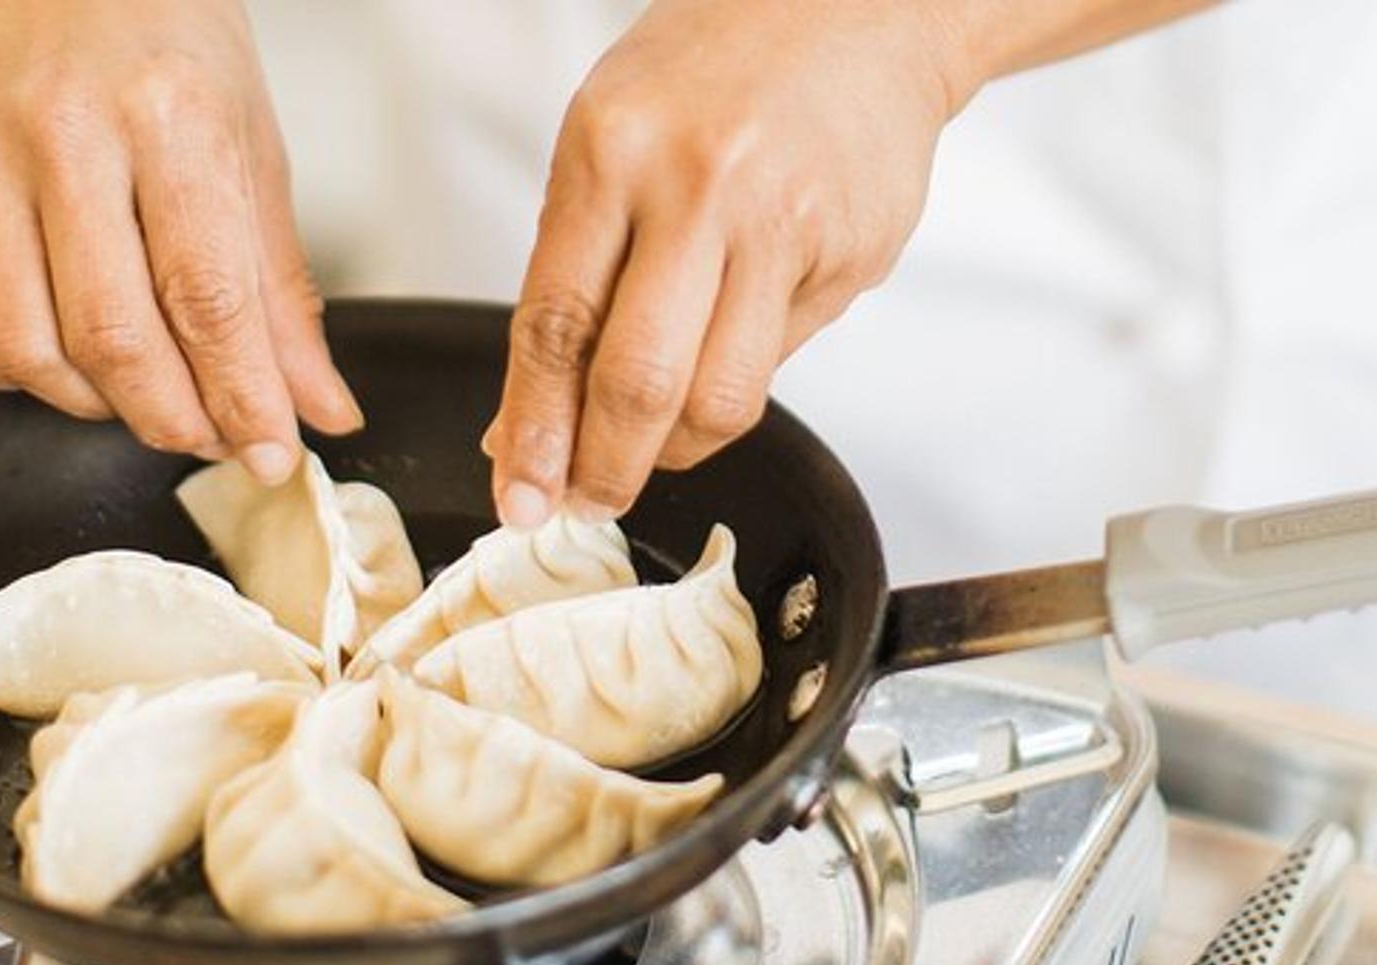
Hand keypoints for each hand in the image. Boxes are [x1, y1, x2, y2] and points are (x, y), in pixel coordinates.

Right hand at [0, 0, 360, 480]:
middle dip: (172, 419)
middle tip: (208, 435)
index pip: (208, 298)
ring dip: (93, 406)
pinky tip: (61, 355)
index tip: (271, 456)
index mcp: (168, 120)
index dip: (243, 399)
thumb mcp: (255, 158)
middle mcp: (63, 138)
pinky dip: (11, 373)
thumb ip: (282, 298)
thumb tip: (319, 411)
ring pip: (26, 349)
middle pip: (112, 337)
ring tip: (140, 393)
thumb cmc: (171, 52)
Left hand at [481, 0, 966, 525]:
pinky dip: (739, 380)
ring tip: (654, 449)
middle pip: (640, 382)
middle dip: (605, 469)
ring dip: (676, 452)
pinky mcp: (847, 258)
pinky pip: (780, 362)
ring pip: (720, 399)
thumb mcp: (609, 138)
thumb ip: (574, 277)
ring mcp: (783, 227)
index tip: (518, 494)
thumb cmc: (715, 72)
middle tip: (587, 502)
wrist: (859, 9)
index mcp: (615, 151)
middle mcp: (701, 188)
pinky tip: (730, 342)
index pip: (557, 322)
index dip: (534, 429)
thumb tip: (528, 418)